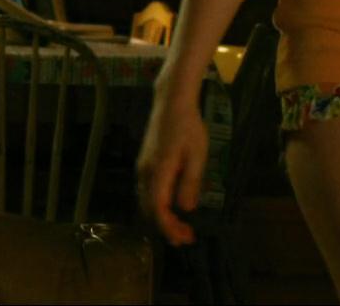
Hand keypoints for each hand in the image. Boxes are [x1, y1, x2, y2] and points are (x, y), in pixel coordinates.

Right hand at [136, 97, 207, 247]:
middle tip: (187, 236)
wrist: (171, 103)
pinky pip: (146, 191)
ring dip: (161, 217)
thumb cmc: (188, 127)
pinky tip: (172, 205)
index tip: (185, 238)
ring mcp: (142, 167)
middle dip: (166, 227)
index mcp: (158, 171)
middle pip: (149, 209)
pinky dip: (158, 205)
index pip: (158, 209)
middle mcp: (145, 172)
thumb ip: (191, 183)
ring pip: (146, 201)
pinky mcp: (145, 163)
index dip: (169, 227)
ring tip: (181, 225)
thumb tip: (186, 209)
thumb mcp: (197, 155)